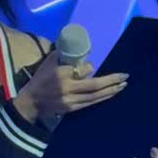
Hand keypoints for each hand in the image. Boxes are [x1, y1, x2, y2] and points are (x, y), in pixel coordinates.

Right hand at [13, 51, 127, 122]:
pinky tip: (111, 94)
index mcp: (62, 75)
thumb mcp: (49, 62)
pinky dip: (102, 98)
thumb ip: (63, 55)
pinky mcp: (72, 109)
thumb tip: (80, 49)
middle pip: (95, 85)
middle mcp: (68, 88)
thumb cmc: (41, 79)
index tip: (92, 67)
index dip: (90, 68)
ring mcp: (71, 101)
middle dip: (112, 81)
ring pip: (95, 96)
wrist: (31, 102)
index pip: (83, 70)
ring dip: (111, 91)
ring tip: (123, 85)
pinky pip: (91, 103)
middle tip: (125, 76)